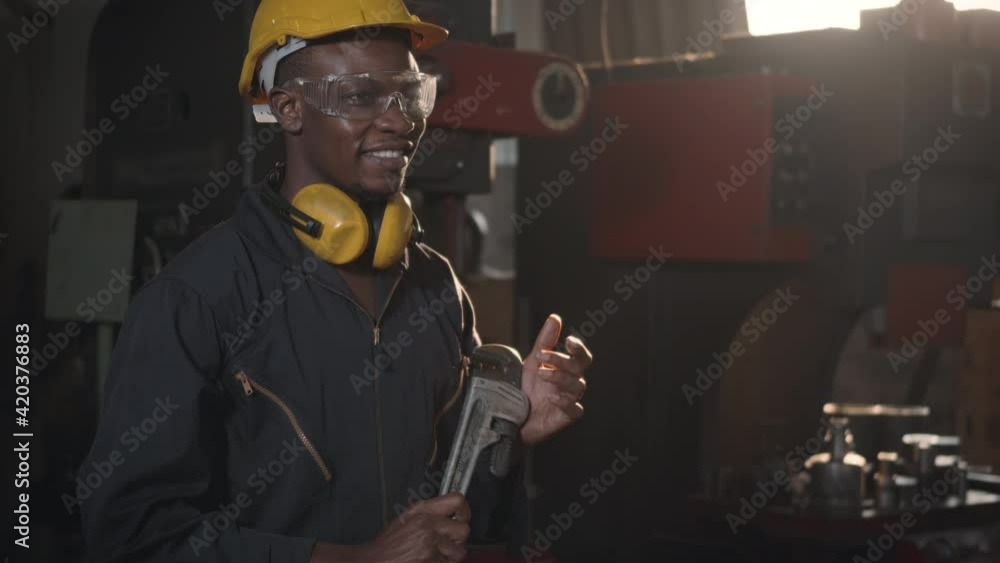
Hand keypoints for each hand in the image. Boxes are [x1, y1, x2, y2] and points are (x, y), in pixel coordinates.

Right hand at [359, 493, 469, 562]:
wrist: (374, 561)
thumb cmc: (388, 545)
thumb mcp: (407, 519)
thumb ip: (430, 514)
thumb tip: (452, 513)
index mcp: (422, 510)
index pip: (457, 500)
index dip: (465, 511)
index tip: (462, 518)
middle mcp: (428, 524)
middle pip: (463, 529)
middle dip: (458, 541)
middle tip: (447, 545)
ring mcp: (430, 543)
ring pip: (459, 551)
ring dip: (450, 558)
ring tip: (435, 557)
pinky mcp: (430, 560)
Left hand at [520, 314, 591, 446]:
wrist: (513, 415)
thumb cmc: (527, 387)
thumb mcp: (534, 361)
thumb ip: (545, 341)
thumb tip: (555, 318)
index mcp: (567, 368)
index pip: (581, 356)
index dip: (578, 348)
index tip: (568, 341)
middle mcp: (571, 383)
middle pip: (578, 368)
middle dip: (561, 360)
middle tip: (541, 356)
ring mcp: (571, 400)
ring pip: (577, 385)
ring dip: (559, 377)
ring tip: (541, 374)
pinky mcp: (566, 417)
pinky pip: (575, 409)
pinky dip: (566, 402)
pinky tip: (552, 397)